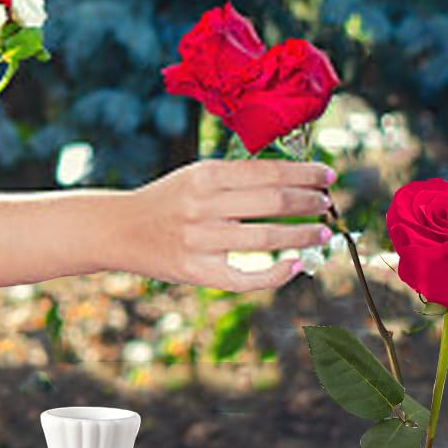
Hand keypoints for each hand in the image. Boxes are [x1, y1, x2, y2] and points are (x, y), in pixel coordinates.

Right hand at [125, 157, 334, 292]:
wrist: (120, 229)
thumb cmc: (167, 200)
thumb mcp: (195, 175)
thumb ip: (237, 177)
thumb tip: (293, 181)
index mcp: (206, 174)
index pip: (269, 171)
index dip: (304, 174)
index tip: (327, 176)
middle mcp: (203, 206)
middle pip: (274, 201)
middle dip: (309, 202)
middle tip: (326, 204)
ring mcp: (200, 241)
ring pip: (268, 238)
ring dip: (303, 235)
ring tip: (321, 233)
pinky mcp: (197, 272)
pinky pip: (247, 277)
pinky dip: (276, 273)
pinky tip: (294, 265)